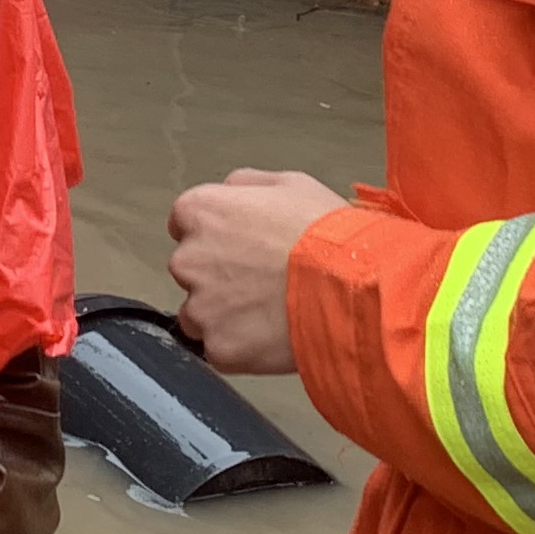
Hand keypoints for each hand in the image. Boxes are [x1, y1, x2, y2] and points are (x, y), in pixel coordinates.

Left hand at [165, 168, 345, 374]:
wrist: (350, 288)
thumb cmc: (325, 236)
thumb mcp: (291, 184)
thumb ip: (246, 184)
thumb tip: (230, 192)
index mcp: (202, 212)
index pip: (185, 223)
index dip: (217, 235)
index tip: (240, 245)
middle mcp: (189, 258)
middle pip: (191, 270)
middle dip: (219, 275)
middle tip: (263, 279)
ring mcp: (201, 307)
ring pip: (201, 314)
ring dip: (226, 314)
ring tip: (271, 310)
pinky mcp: (218, 347)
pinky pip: (221, 349)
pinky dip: (242, 346)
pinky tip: (273, 334)